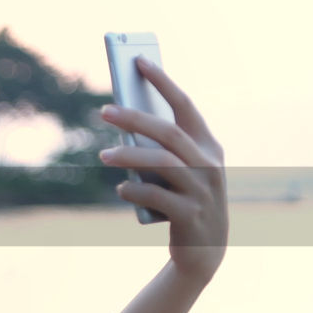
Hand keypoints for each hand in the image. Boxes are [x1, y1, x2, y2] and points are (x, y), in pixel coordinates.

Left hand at [98, 56, 227, 282]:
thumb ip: (161, 150)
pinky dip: (135, 190)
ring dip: (129, 156)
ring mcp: (202, 190)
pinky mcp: (190, 214)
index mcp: (209, 146)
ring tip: (104, 155)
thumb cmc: (184, 200)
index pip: (185, 105)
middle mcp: (209, 164)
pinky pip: (157, 196)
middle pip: (169, 132)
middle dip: (135, 118)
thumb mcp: (180, 172)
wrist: (205, 251)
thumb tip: (124, 122)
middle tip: (103, 111)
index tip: (139, 61)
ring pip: (162, 162)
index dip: (162, 81)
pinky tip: (121, 189)